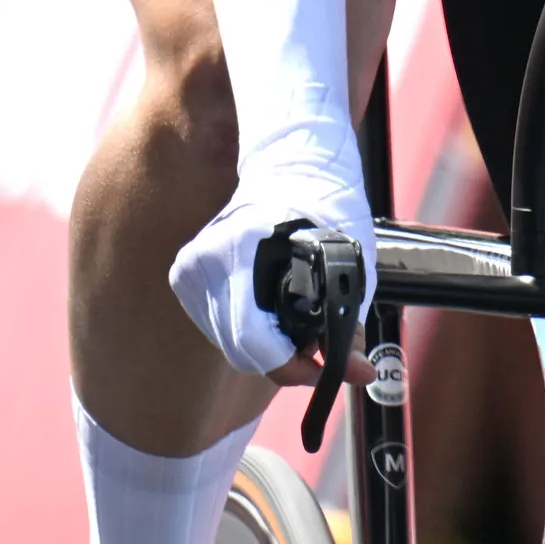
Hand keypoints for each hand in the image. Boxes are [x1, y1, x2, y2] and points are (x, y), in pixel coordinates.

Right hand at [168, 157, 381, 379]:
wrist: (287, 170)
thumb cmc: (322, 211)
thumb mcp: (344, 267)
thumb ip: (346, 325)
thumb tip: (360, 373)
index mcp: (243, 247)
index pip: (253, 337)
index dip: (291, 367)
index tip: (322, 369)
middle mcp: (206, 259)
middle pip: (240, 347)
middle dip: (282, 360)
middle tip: (314, 350)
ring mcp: (189, 268)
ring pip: (228, 342)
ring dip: (264, 349)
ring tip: (294, 328)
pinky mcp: (184, 275)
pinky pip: (216, 327)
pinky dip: (245, 333)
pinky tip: (267, 315)